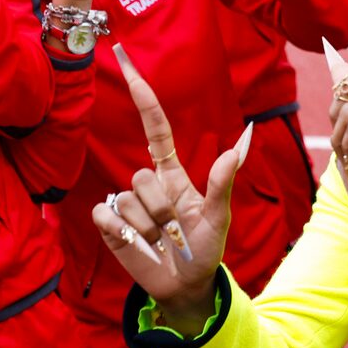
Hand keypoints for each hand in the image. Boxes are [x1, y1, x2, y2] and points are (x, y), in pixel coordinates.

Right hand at [92, 46, 249, 334]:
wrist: (186, 286)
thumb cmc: (206, 249)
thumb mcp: (219, 218)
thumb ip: (223, 184)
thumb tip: (239, 146)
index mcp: (173, 174)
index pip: (155, 126)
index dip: (142, 94)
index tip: (127, 61)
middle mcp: (147, 184)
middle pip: (141, 176)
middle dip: (162, 208)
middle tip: (178, 232)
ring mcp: (126, 205)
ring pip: (128, 200)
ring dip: (150, 227)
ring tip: (163, 242)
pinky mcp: (110, 226)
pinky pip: (108, 217)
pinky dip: (125, 234)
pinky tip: (138, 245)